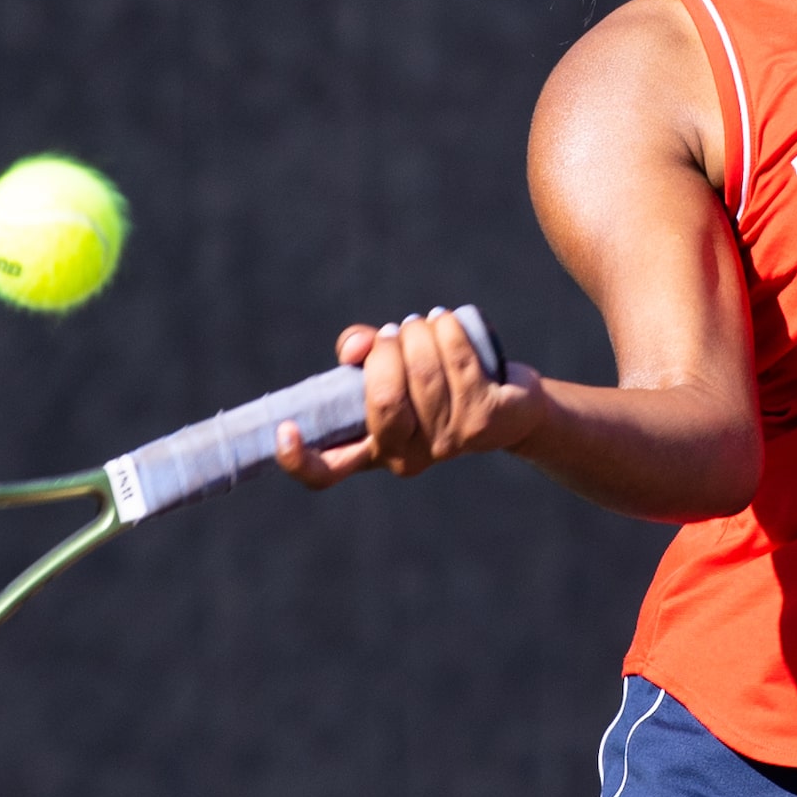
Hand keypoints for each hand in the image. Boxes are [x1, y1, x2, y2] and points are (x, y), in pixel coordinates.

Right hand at [275, 308, 544, 487]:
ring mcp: (448, 444)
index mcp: (373, 449)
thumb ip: (362, 354)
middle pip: (383, 401)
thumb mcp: (390, 367)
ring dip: (419, 333)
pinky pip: (459, 365)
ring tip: (423, 324)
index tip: (286, 431)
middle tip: (393, 334)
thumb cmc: (437, 381)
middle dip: (386, 352)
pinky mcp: (485, 422)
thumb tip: (358, 348)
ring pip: (423, 374)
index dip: (300, 459)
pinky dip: (449, 331)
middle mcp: (407, 458)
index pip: (326, 473)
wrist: (511, 403)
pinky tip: (447, 322)